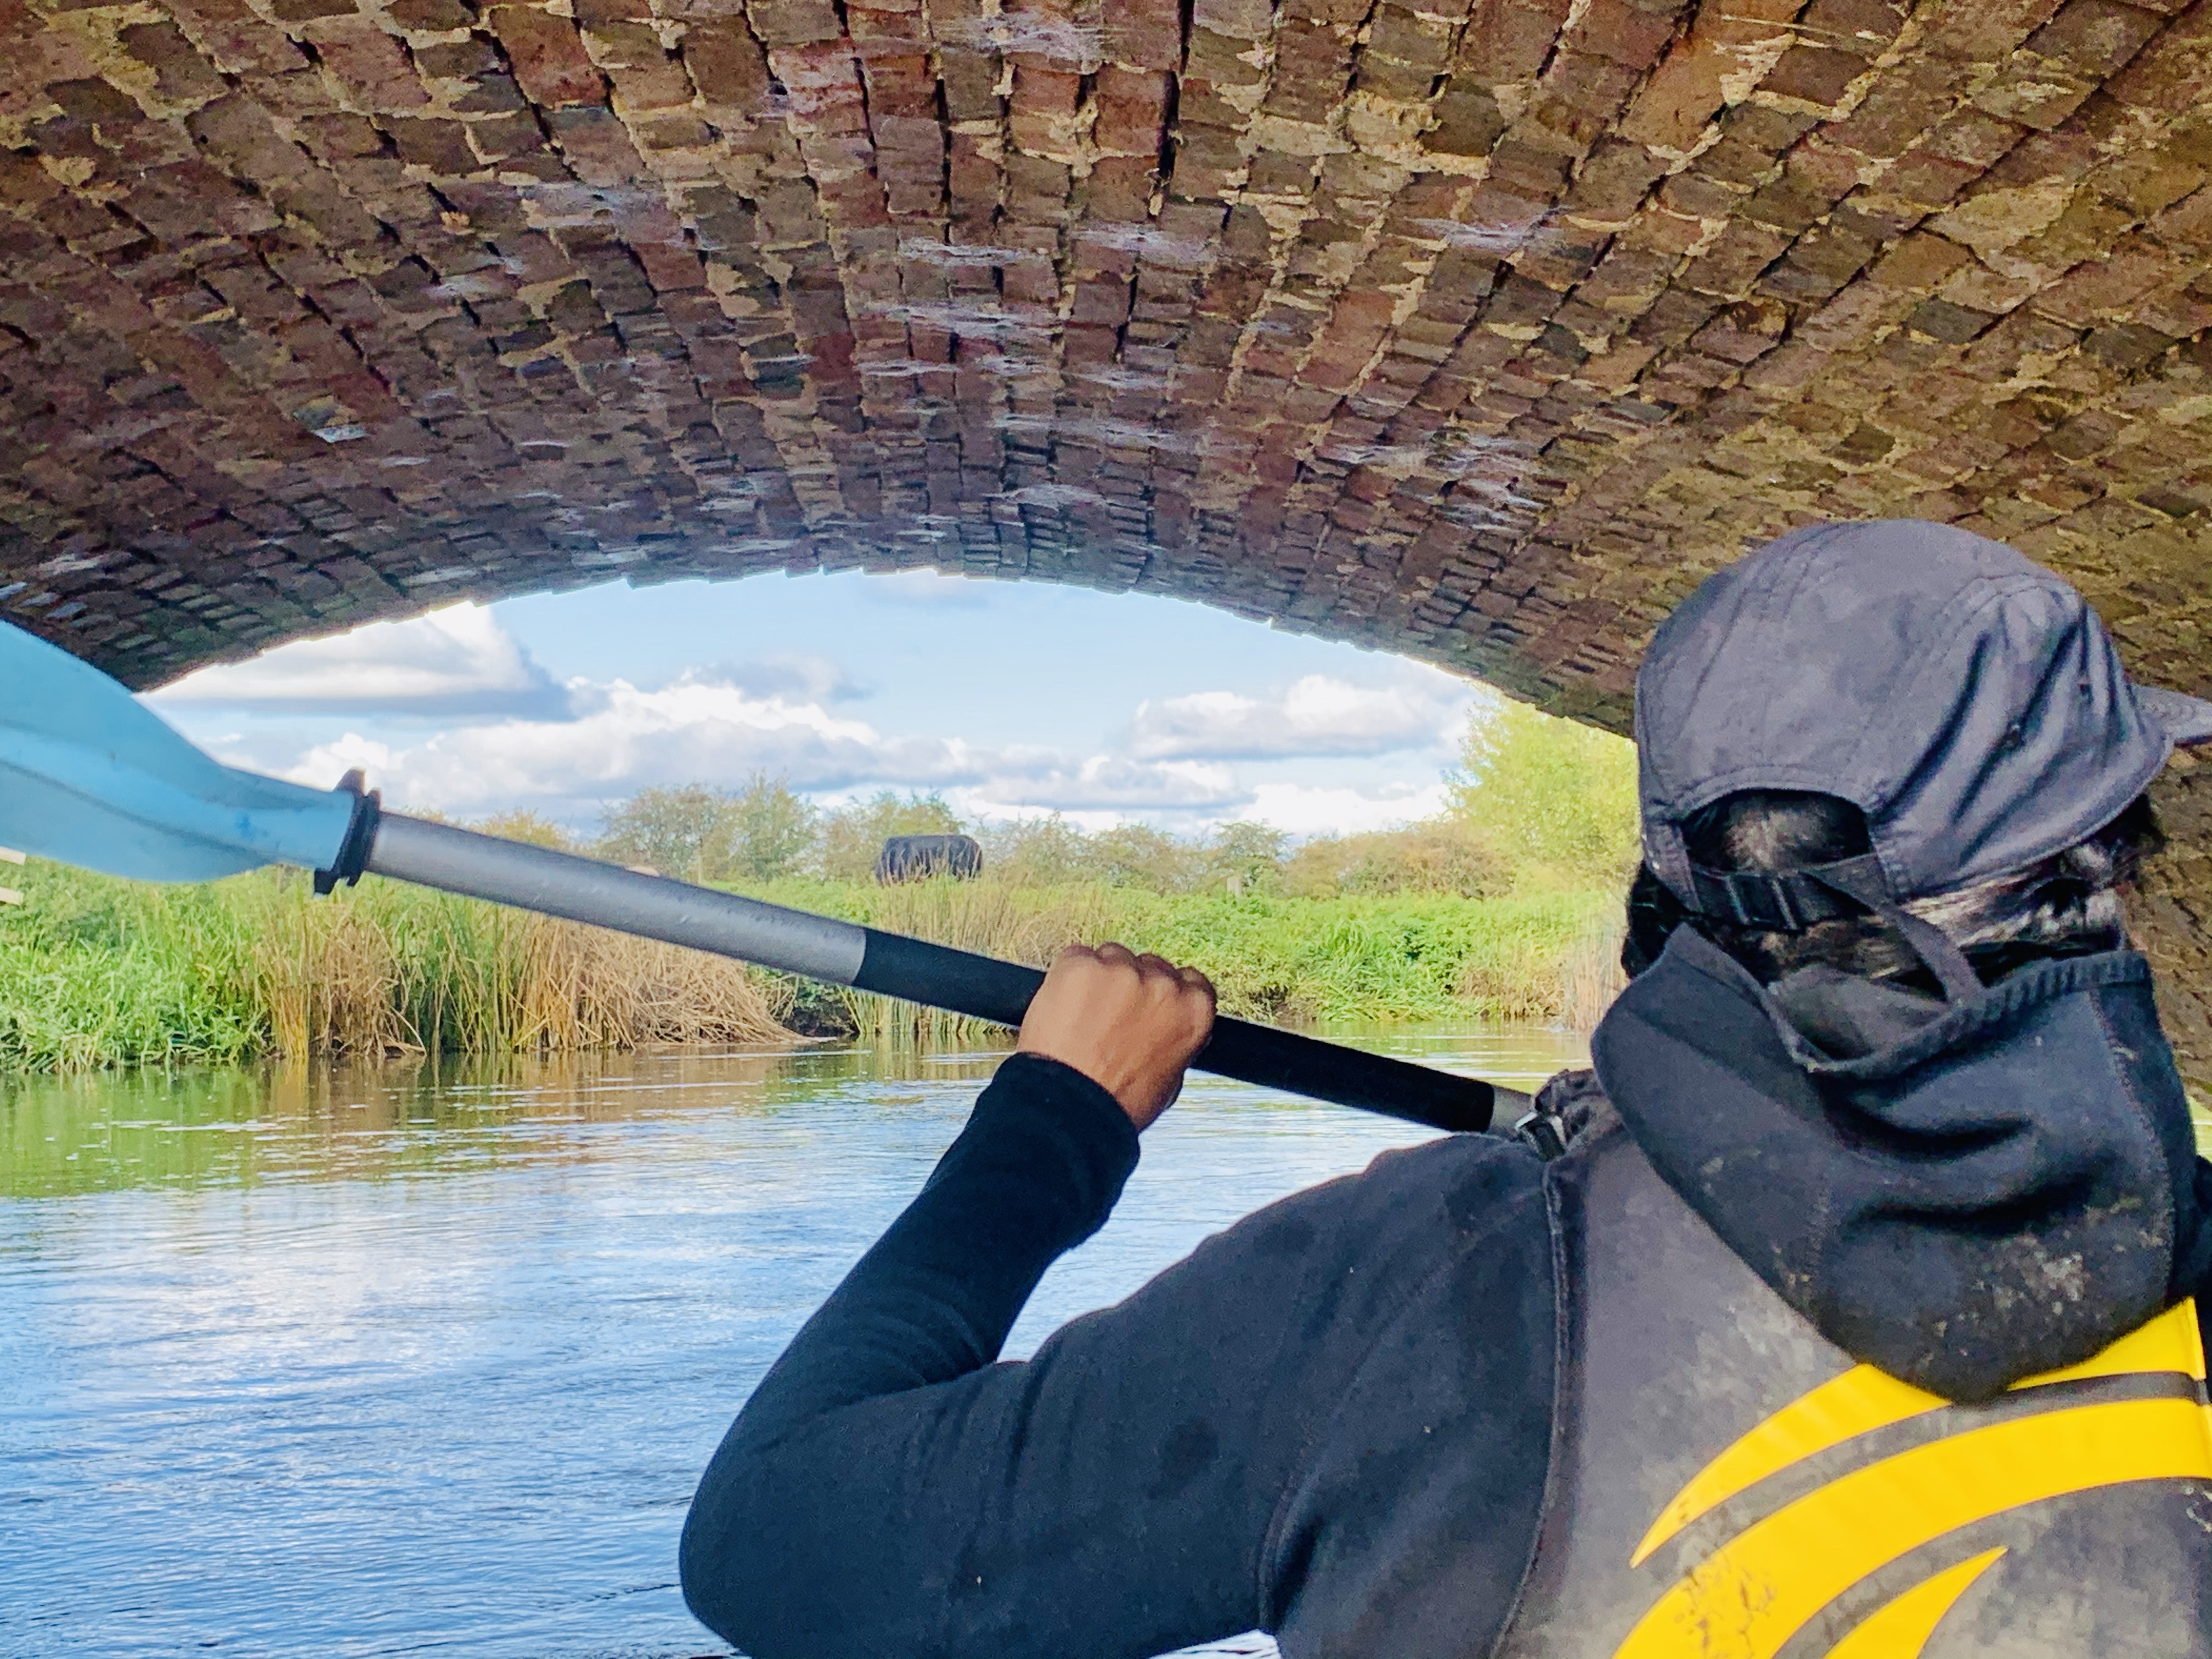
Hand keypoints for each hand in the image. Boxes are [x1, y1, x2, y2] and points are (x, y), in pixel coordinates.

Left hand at [1016, 944, 1216, 1130]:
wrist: (1070, 1107)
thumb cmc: (1117, 1103)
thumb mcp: (1169, 1079)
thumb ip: (1175, 1041)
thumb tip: (1168, 1030)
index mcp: (1193, 1011)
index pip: (1190, 980)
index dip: (1165, 991)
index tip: (1149, 1001)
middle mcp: (1163, 985)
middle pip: (1148, 965)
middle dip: (1131, 986)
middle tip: (1110, 1017)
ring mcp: (1121, 971)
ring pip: (1112, 957)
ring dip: (1099, 979)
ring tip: (1082, 1018)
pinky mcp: (1081, 966)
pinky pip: (1076, 958)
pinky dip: (1067, 978)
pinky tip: (1064, 1009)